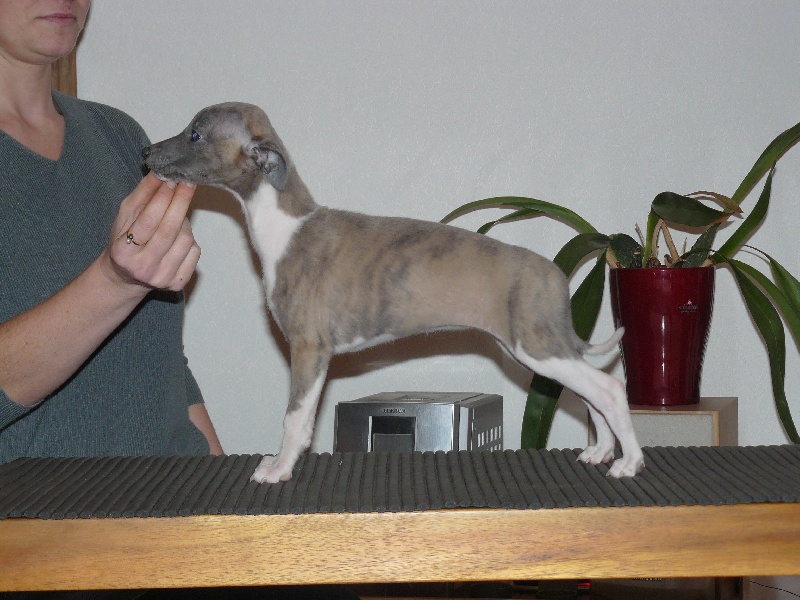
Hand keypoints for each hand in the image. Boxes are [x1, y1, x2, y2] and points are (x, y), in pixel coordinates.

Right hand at [103, 173, 199, 292]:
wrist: (126, 277)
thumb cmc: (125, 241)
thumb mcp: (125, 216)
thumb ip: (142, 195)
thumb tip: (161, 173)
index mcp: (123, 251)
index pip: (149, 220)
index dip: (163, 197)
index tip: (173, 179)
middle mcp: (143, 267)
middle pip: (170, 230)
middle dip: (181, 201)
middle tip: (188, 183)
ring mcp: (162, 278)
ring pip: (186, 239)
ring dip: (184, 222)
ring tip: (175, 217)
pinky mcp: (178, 283)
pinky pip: (194, 252)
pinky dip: (189, 239)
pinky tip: (178, 238)